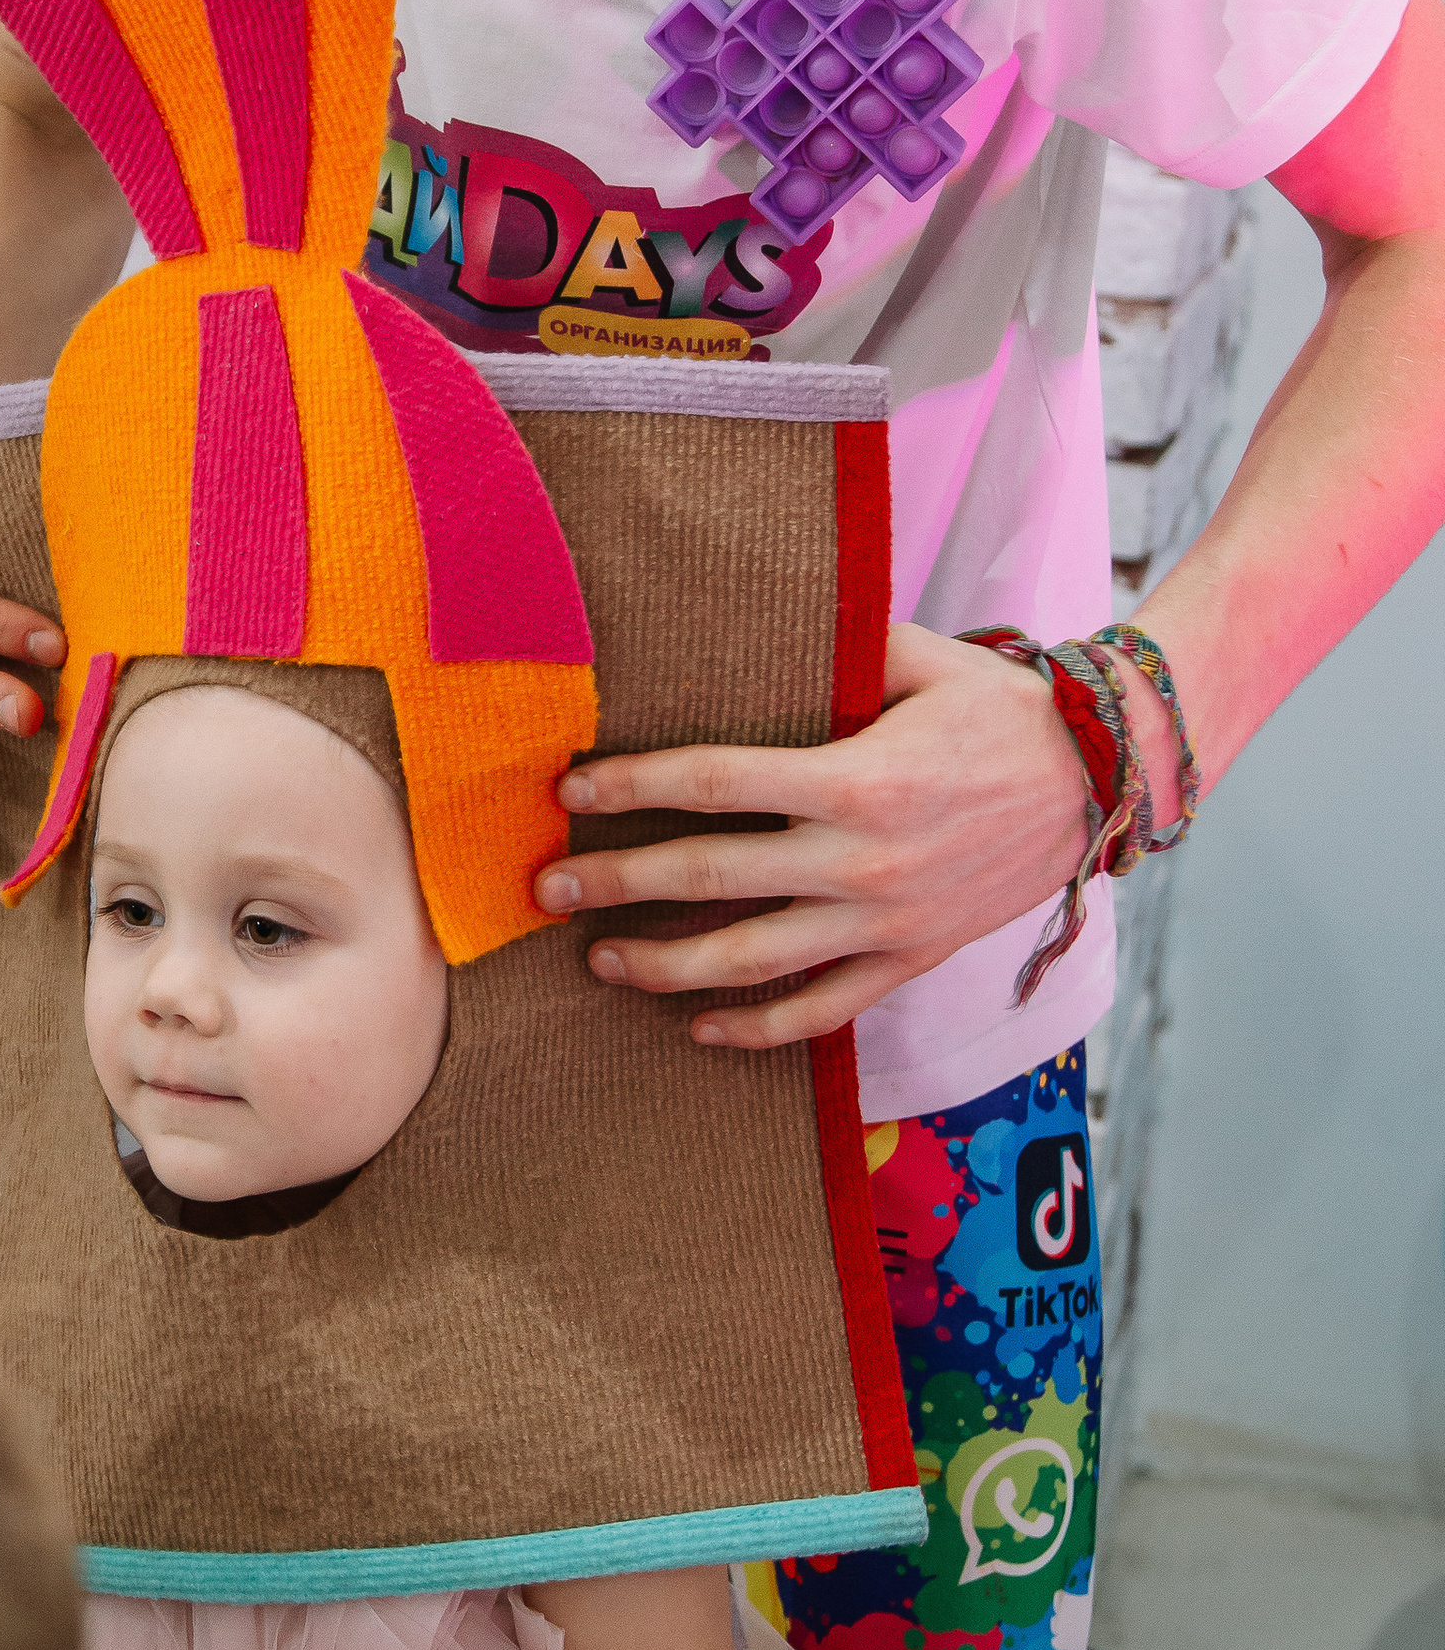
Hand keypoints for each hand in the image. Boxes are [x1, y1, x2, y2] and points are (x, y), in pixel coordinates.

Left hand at [531, 622, 1117, 1047]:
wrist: (1103, 779)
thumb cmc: (1003, 708)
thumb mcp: (921, 659)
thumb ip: (837, 647)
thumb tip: (747, 621)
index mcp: (856, 777)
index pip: (714, 783)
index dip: (632, 786)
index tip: (571, 790)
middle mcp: (863, 858)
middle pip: (709, 876)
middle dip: (616, 882)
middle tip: (546, 890)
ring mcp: (887, 919)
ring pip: (752, 960)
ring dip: (666, 965)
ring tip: (602, 961)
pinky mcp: (912, 958)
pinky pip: (823, 1010)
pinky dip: (759, 1028)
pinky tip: (702, 1028)